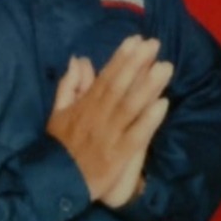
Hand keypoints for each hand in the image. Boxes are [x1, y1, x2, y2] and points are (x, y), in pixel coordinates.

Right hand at [47, 36, 172, 202]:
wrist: (55, 181)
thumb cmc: (60, 145)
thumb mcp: (58, 111)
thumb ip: (69, 84)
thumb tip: (79, 59)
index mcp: (85, 104)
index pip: (106, 77)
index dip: (121, 57)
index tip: (135, 39)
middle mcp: (99, 115)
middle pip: (120, 86)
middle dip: (137, 63)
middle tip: (154, 44)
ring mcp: (110, 134)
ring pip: (130, 106)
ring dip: (148, 86)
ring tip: (165, 67)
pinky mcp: (119, 155)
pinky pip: (136, 135)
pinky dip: (149, 120)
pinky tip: (164, 104)